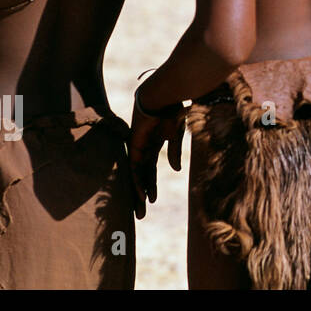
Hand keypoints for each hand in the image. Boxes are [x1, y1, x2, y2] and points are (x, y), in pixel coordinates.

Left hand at [129, 94, 184, 218]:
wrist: (163, 95)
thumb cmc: (171, 110)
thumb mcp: (176, 135)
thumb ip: (174, 152)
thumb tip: (176, 171)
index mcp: (153, 146)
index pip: (150, 171)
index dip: (151, 186)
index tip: (153, 200)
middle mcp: (143, 150)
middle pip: (141, 177)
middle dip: (141, 195)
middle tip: (140, 215)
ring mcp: (137, 148)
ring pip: (136, 176)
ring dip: (138, 195)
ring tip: (140, 212)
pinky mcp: (134, 146)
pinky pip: (135, 168)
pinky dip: (138, 183)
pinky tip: (140, 196)